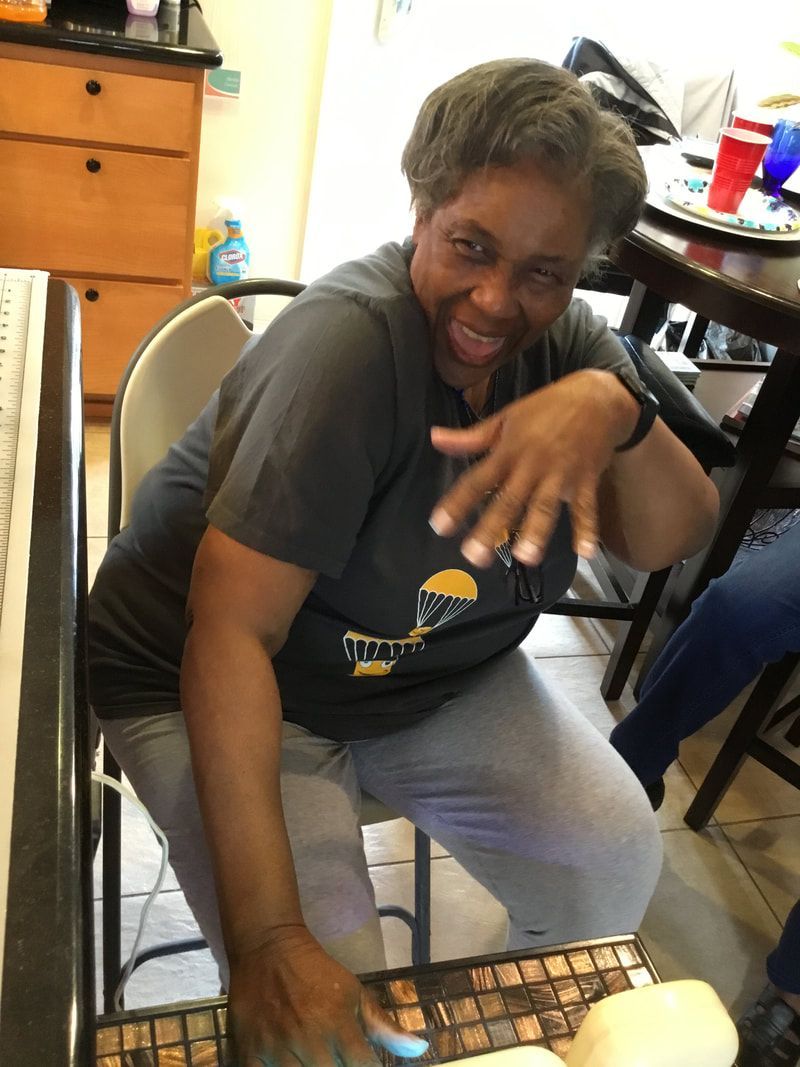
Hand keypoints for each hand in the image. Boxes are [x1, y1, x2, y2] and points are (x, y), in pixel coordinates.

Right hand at [228, 925, 428, 1065]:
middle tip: (335, 1058)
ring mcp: (276, 1048)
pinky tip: (287, 1066)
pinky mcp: (248, 1052)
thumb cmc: (318, 973)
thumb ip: (385, 1027)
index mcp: (339, 1024)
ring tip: (314, 1061)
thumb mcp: (355, 994)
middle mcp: (309, 1039)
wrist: (269, 947)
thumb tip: (420, 1051)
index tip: (362, 1063)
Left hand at [429, 370, 637, 566]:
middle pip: (508, 500)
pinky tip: (584, 552)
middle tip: (475, 557)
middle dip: (491, 529)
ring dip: (536, 532)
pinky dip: (587, 529)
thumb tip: (435, 438)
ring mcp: (560, 474)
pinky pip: (586, 508)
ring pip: (545, 506)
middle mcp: (531, 465)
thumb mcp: (505, 417)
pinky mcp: (585, 480)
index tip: (439, 526)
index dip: (457, 503)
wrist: (596, 397)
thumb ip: (471, 437)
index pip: (476, 480)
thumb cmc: (546, 409)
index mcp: (508, 451)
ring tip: (526, 557)